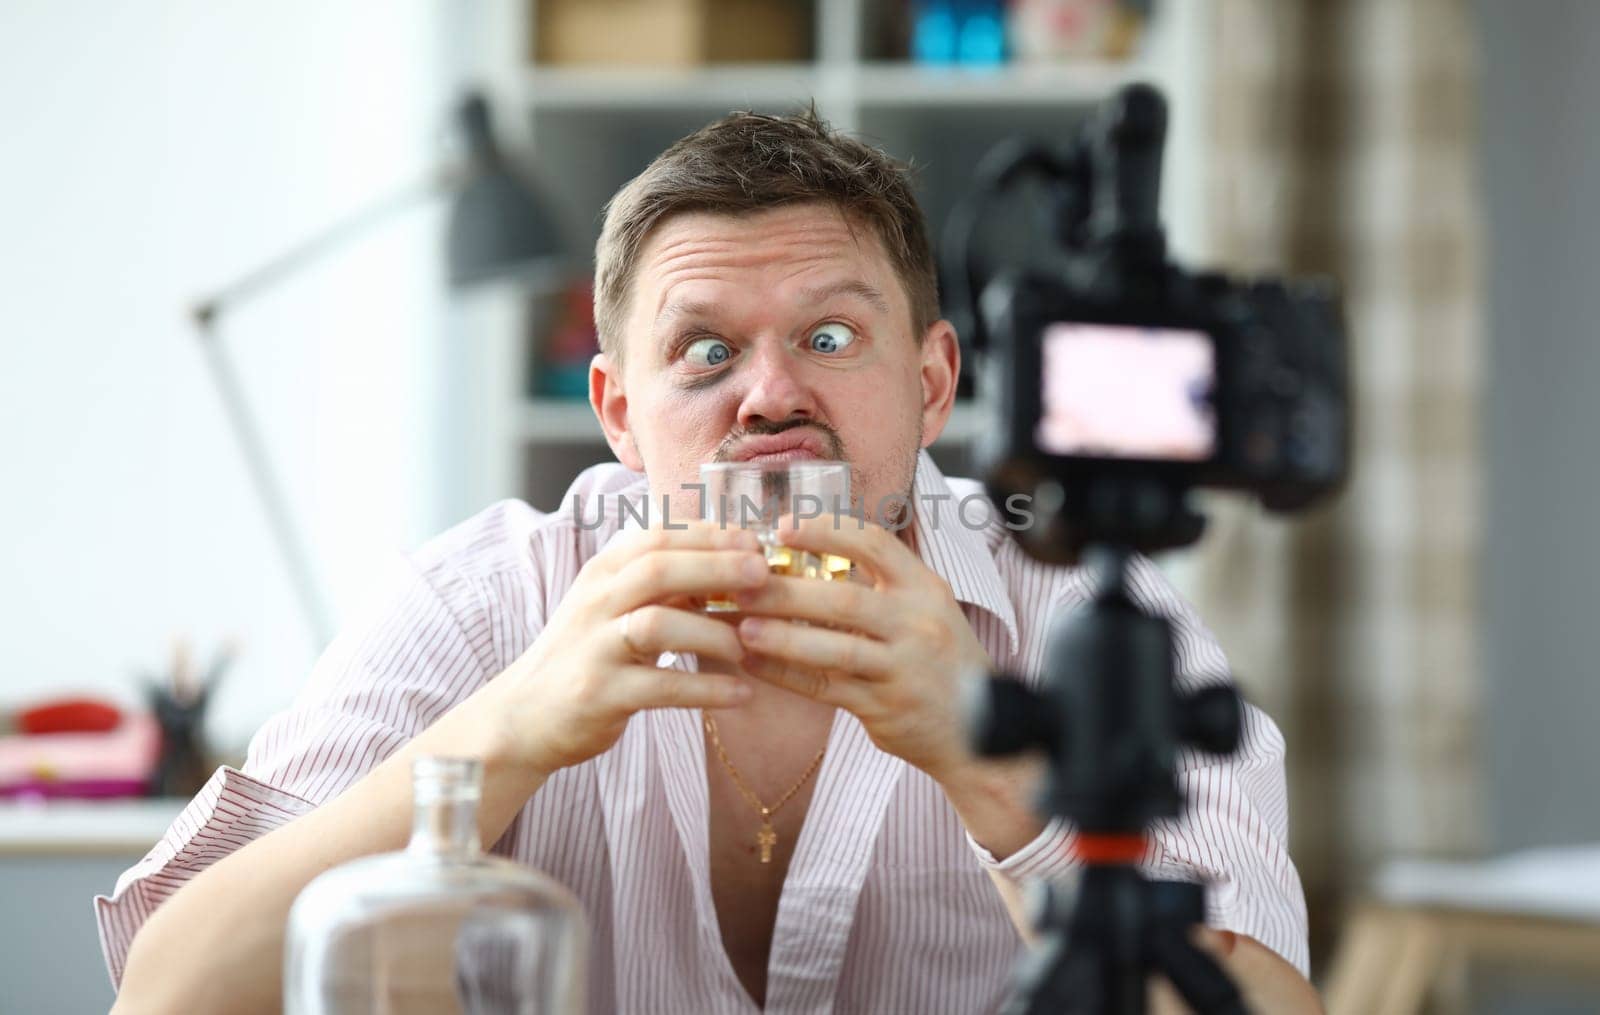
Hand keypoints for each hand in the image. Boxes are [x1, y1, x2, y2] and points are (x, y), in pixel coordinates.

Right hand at [477, 522, 768, 778]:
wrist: (524, 715)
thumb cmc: (588, 654)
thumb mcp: (617, 605)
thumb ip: (664, 583)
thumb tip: (734, 560)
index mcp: (603, 572)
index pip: (657, 535)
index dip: (709, 534)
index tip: (754, 541)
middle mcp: (595, 602)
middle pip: (658, 568)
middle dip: (716, 566)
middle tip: (764, 574)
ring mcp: (594, 648)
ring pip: (657, 624)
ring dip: (712, 633)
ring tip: (748, 648)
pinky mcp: (599, 694)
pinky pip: (661, 686)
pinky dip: (706, 689)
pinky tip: (741, 694)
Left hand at [729, 515, 992, 779]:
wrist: (982, 729)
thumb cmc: (937, 659)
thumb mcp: (924, 609)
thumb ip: (877, 584)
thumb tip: (801, 555)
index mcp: (925, 587)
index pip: (874, 544)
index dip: (826, 532)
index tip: (781, 527)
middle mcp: (918, 623)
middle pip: (845, 598)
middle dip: (786, 590)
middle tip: (740, 583)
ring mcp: (904, 668)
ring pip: (837, 647)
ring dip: (784, 636)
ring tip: (741, 628)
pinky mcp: (887, 708)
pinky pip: (828, 688)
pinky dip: (787, 675)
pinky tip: (755, 664)